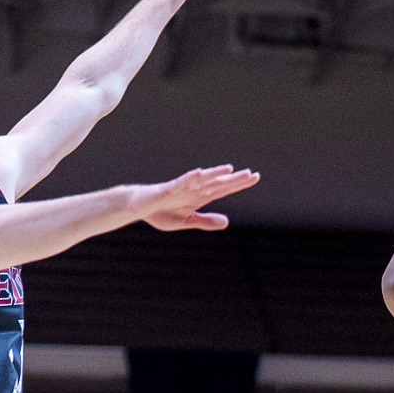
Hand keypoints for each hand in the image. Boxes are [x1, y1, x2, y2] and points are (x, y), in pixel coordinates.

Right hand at [140, 164, 259, 230]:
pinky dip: (190, 178)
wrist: (139, 207)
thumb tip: (227, 222)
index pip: (224, 189)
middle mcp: (195, 189)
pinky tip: (200, 173)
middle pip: (218, 183)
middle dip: (234, 179)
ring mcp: (182, 187)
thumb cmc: (162, 212)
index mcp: (200, 197)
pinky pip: (181, 182)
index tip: (254, 178)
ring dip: (215, 174)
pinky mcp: (169, 188)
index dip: (239, 184)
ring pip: (202, 180)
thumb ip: (206, 221)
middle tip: (251, 174)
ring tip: (229, 170)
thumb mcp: (188, 221)